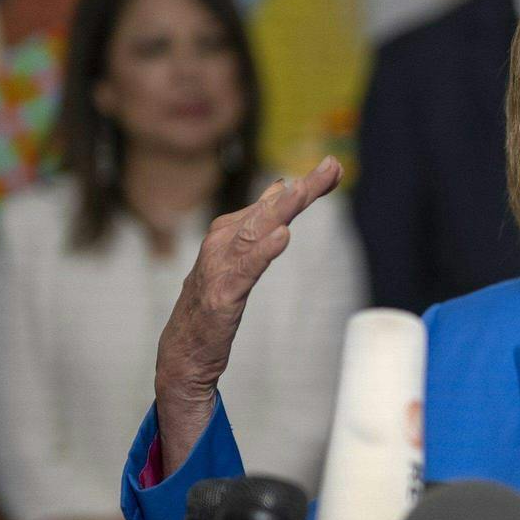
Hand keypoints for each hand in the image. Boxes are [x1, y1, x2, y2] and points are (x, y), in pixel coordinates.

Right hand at [155, 160, 342, 463]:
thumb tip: (283, 186)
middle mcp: (223, 242)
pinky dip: (262, 251)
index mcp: (231, 232)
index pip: (274, 203)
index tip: (335, 167)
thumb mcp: (241, 257)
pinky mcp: (219, 296)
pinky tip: (282, 237)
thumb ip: (260, 222)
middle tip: (330, 167)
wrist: (184, 351)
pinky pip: (244, 269)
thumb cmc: (213, 301)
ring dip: (280, 210)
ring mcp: (219, 268)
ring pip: (255, 232)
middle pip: (269, 211)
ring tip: (302, 191)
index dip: (306, 186)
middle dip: (301, 190)